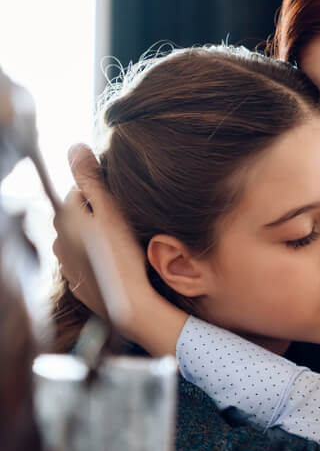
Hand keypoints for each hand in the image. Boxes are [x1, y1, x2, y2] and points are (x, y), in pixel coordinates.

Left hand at [53, 144, 185, 354]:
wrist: (127, 304)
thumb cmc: (122, 255)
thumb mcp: (111, 209)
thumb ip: (91, 178)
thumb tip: (75, 146)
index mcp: (66, 217)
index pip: (81, 192)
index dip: (104, 194)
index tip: (123, 203)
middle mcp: (60, 239)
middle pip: (81, 216)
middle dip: (100, 215)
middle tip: (128, 224)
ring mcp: (67, 263)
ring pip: (84, 239)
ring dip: (100, 238)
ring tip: (126, 245)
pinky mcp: (78, 282)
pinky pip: (88, 261)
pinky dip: (100, 259)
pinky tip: (118, 265)